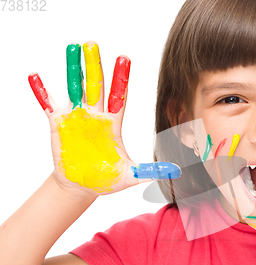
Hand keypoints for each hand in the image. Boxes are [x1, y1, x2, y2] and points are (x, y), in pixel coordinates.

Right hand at [29, 42, 179, 196]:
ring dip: (72, 69)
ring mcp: (76, 117)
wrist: (82, 187)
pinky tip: (35, 76)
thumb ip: (151, 170)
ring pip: (74, 88)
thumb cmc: (106, 179)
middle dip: (95, 65)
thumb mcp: (131, 175)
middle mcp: (95, 115)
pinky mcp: (58, 124)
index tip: (124, 58)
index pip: (119, 96)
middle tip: (93, 43)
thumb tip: (176, 171)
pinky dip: (42, 91)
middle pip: (96, 85)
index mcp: (113, 123)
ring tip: (71, 48)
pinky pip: (48, 104)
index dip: (121, 78)